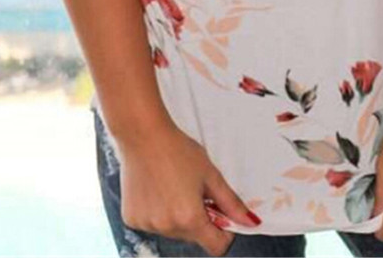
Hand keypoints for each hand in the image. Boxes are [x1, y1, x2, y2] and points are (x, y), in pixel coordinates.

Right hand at [118, 121, 260, 256]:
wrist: (143, 135)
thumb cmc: (177, 150)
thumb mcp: (211, 174)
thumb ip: (231, 202)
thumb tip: (251, 221)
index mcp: (190, 218)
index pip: (216, 247)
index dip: (224, 232)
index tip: (220, 214)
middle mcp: (167, 227)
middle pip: (194, 237)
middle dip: (200, 218)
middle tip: (195, 190)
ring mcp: (147, 225)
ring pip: (174, 231)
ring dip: (179, 216)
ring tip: (174, 186)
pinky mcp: (132, 219)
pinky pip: (154, 224)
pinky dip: (159, 212)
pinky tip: (158, 189)